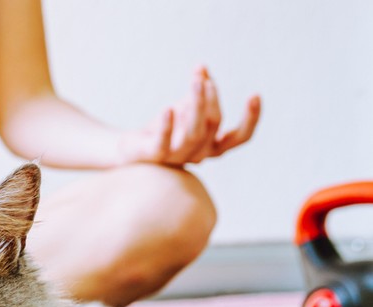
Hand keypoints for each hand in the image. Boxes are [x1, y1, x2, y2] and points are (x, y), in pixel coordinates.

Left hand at [118, 67, 260, 166]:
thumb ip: (198, 89)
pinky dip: (167, 126)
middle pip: (214, 124)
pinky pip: (164, 142)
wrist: (131, 148)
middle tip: (203, 79)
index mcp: (213, 145)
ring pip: (194, 133)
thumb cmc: (165, 127)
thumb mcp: (185, 105)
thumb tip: (201, 67)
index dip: (251, 118)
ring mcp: (178, 157)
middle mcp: (200, 154)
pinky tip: (167, 108)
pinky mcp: (155, 156)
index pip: (240, 137)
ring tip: (195, 82)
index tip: (255, 94)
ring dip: (197, 105)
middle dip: (211, 98)